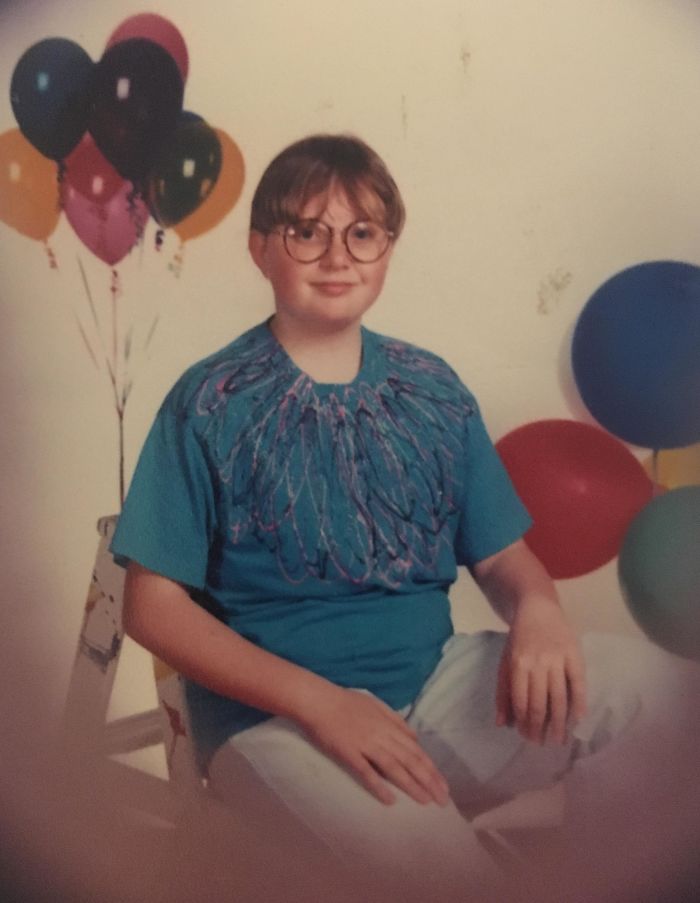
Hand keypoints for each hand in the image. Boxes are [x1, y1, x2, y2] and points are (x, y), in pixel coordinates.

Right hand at [298, 686, 450, 806]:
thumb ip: (396, 720)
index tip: (443, 785)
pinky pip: (365, 771)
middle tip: (442, 800)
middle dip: (428, 780)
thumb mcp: (376, 704)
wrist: (318, 700)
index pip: (415, 749)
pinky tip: (390, 800)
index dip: (431, 768)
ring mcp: (365, 744)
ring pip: (393, 767)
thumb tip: (415, 737)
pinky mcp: (348, 753)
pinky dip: (378, 786)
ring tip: (425, 801)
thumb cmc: (345, 701)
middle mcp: (381, 735)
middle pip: (409, 760)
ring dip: (411, 785)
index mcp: (388, 724)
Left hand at [496, 596, 586, 744]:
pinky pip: (579, 683)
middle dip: (540, 727)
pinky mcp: (575, 654)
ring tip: (559, 739)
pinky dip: (579, 702)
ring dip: (560, 722)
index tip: (527, 737)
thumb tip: (502, 724)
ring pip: (559, 697)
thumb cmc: (520, 640)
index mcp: (518, 664)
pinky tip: (578, 719)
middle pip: (540, 703)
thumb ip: (503, 692)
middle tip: (542, 743)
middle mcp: (538, 662)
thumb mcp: (505, 662)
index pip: (521, 701)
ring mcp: (558, 658)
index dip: (524, 723)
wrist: (538, 609)